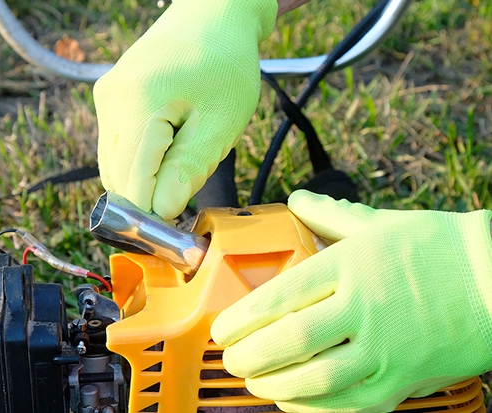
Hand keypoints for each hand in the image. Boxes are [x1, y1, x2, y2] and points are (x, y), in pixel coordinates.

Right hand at [94, 0, 277, 219]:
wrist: (212, 14)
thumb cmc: (225, 66)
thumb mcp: (221, 123)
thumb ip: (189, 170)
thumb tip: (162, 213)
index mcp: (139, 106)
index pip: (132, 184)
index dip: (150, 220)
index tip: (172, 242)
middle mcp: (110, 102)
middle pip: (116, 178)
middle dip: (143, 205)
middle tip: (178, 220)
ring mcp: (105, 98)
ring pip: (111, 165)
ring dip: (139, 183)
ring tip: (176, 182)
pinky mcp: (107, 98)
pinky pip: (114, 146)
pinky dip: (135, 163)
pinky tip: (164, 157)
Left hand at [210, 190, 491, 412]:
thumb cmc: (436, 249)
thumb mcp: (378, 224)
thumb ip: (330, 214)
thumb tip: (297, 197)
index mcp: (348, 267)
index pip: (279, 297)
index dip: (241, 319)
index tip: (221, 330)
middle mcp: (362, 308)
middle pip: (289, 341)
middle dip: (248, 356)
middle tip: (230, 359)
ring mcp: (384, 349)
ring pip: (315, 379)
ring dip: (273, 386)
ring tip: (254, 382)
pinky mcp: (402, 381)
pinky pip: (349, 405)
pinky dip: (314, 408)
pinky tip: (293, 403)